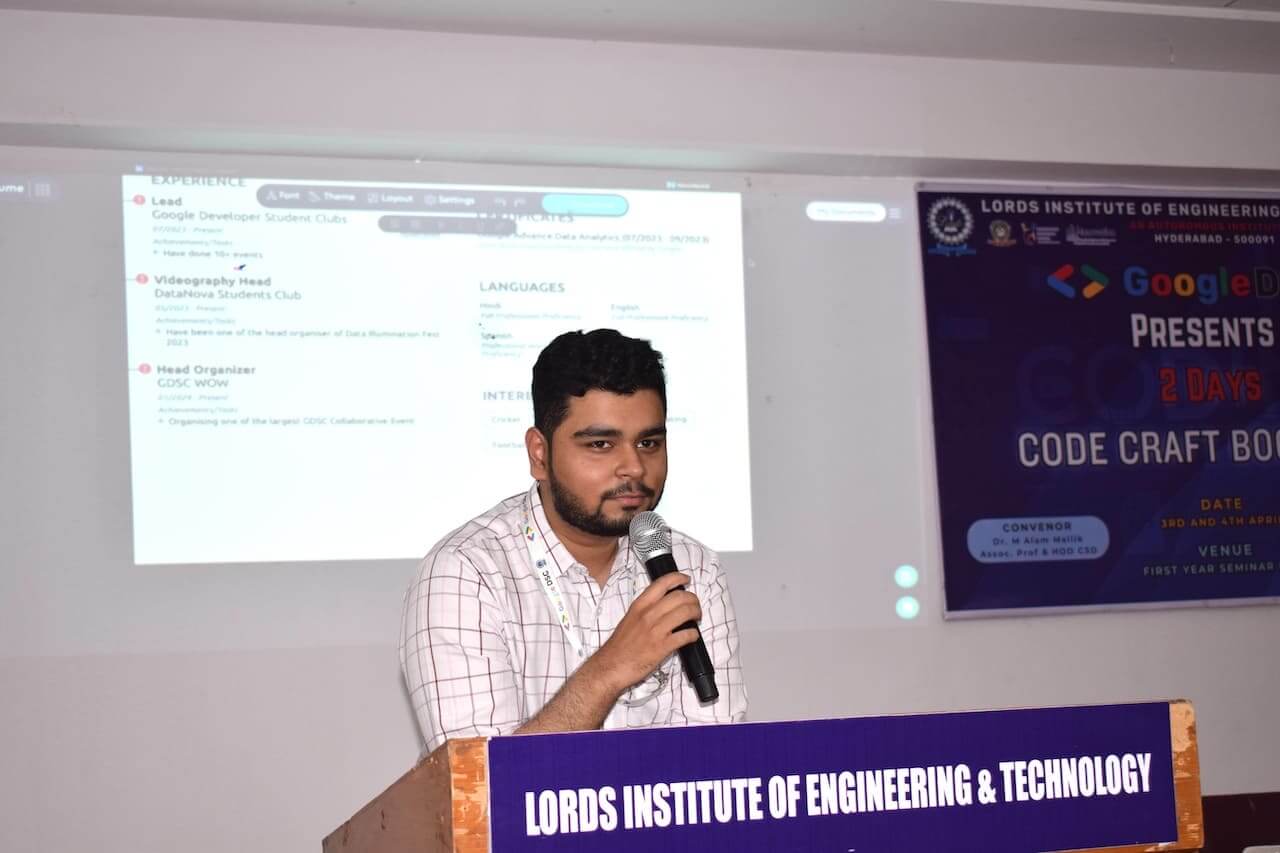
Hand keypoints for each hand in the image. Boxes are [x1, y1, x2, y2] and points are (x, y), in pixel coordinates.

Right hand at [590, 572, 700, 695]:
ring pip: (686, 612)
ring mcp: (656, 630)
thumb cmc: (619, 646)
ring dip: (696, 613)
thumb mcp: (629, 620)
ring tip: (697, 618)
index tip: (686, 579)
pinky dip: (693, 634)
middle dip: (693, 599)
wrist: (610, 667)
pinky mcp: (662, 647)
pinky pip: (686, 635)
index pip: (662, 583)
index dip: (678, 578)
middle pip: (679, 597)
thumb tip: (664, 606)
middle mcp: (648, 614)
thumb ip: (645, 611)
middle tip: (695, 605)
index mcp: (639, 606)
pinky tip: (692, 636)